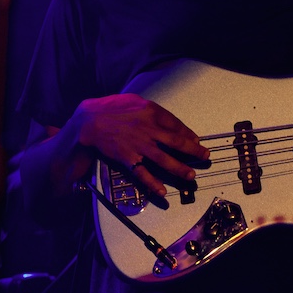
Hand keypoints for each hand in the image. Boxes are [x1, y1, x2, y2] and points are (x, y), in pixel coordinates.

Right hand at [65, 93, 208, 196]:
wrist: (88, 121)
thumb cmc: (111, 108)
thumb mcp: (135, 101)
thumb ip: (153, 110)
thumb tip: (170, 121)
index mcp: (152, 112)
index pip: (176, 125)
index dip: (189, 135)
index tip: (197, 141)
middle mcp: (149, 129)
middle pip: (176, 142)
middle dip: (193, 151)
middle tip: (205, 156)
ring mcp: (139, 145)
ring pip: (164, 160)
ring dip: (179, 169)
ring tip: (191, 175)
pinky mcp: (128, 158)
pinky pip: (143, 173)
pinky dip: (153, 184)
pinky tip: (162, 192)